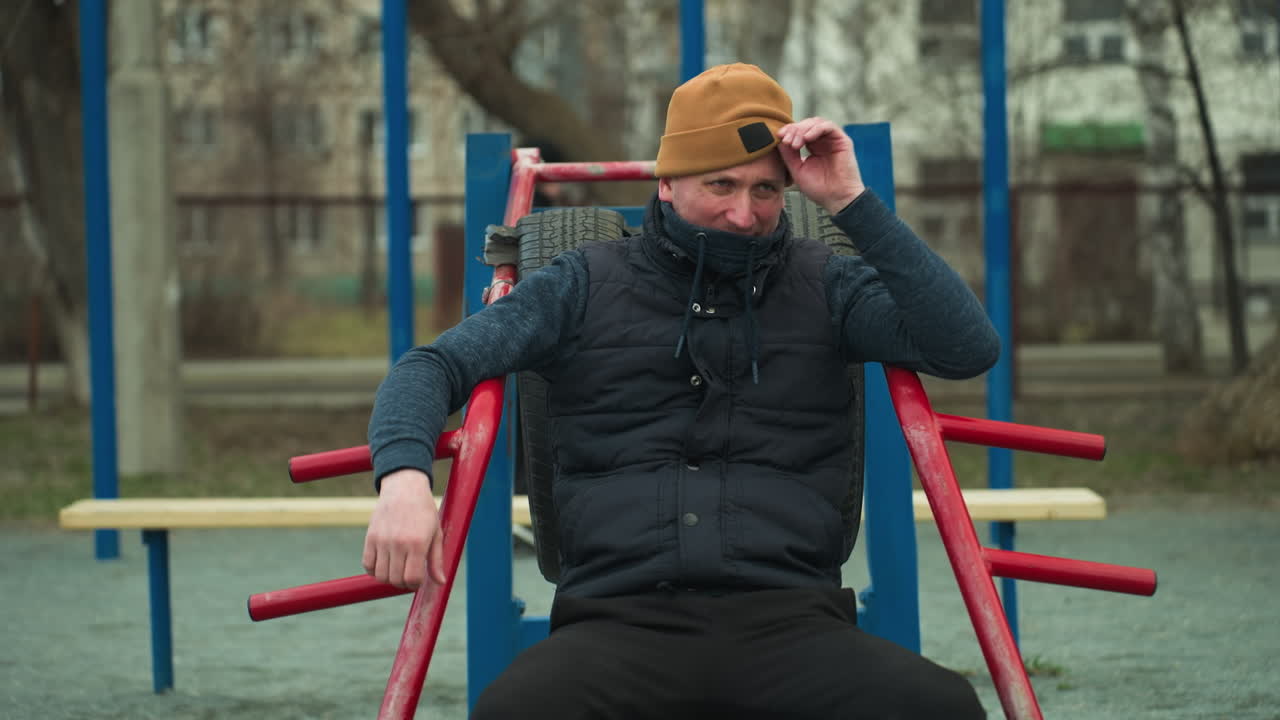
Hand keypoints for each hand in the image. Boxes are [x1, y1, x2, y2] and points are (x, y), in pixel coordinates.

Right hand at [362, 469, 446, 589]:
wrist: (404, 488)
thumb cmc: (424, 511)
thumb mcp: (436, 533)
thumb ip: (436, 560)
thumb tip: (440, 582)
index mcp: (417, 543)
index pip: (412, 579)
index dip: (416, 584)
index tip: (418, 579)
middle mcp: (398, 543)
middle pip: (396, 580)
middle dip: (403, 583)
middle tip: (408, 575)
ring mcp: (382, 541)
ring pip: (380, 575)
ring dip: (389, 578)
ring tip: (397, 569)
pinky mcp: (370, 537)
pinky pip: (367, 565)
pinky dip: (374, 570)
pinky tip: (384, 564)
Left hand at [776, 117, 866, 214]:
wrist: (836, 198)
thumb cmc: (819, 188)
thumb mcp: (797, 169)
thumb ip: (788, 154)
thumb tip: (779, 138)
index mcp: (813, 147)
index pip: (799, 131)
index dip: (788, 131)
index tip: (779, 137)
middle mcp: (823, 141)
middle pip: (806, 124)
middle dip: (794, 130)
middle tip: (786, 140)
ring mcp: (832, 140)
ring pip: (816, 122)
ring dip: (803, 129)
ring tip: (795, 144)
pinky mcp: (843, 140)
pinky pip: (829, 126)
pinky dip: (816, 129)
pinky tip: (807, 139)